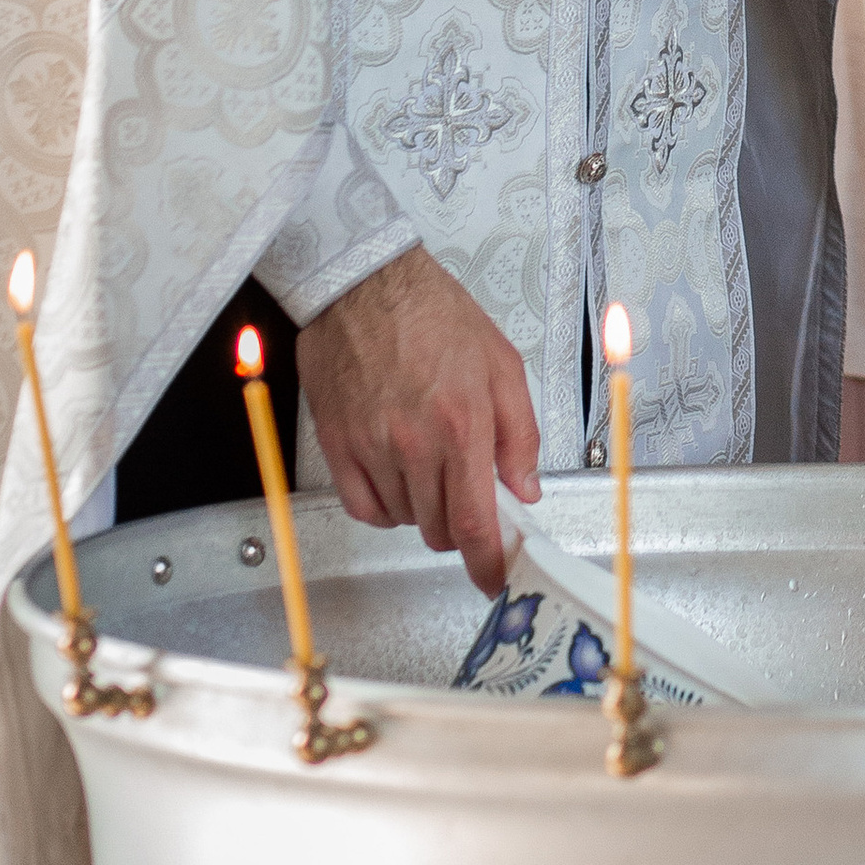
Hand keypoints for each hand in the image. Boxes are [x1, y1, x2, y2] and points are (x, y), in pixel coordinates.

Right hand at [296, 244, 539, 592]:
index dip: (487, 563)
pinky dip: (385, 507)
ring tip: (431, 465)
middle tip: (469, 496)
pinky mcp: (338, 446)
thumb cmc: (433, 314)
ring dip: (424, 510)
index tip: (493, 580)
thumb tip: (526, 487)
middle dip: (461, 526)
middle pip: (439, 528)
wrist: (366, 285)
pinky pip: (363, 508)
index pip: (475, 520)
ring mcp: (372, 447)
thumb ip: (520, 433)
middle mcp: (415, 442)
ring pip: (404, 519)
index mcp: (463, 422)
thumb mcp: (501, 363)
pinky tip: (397, 480)